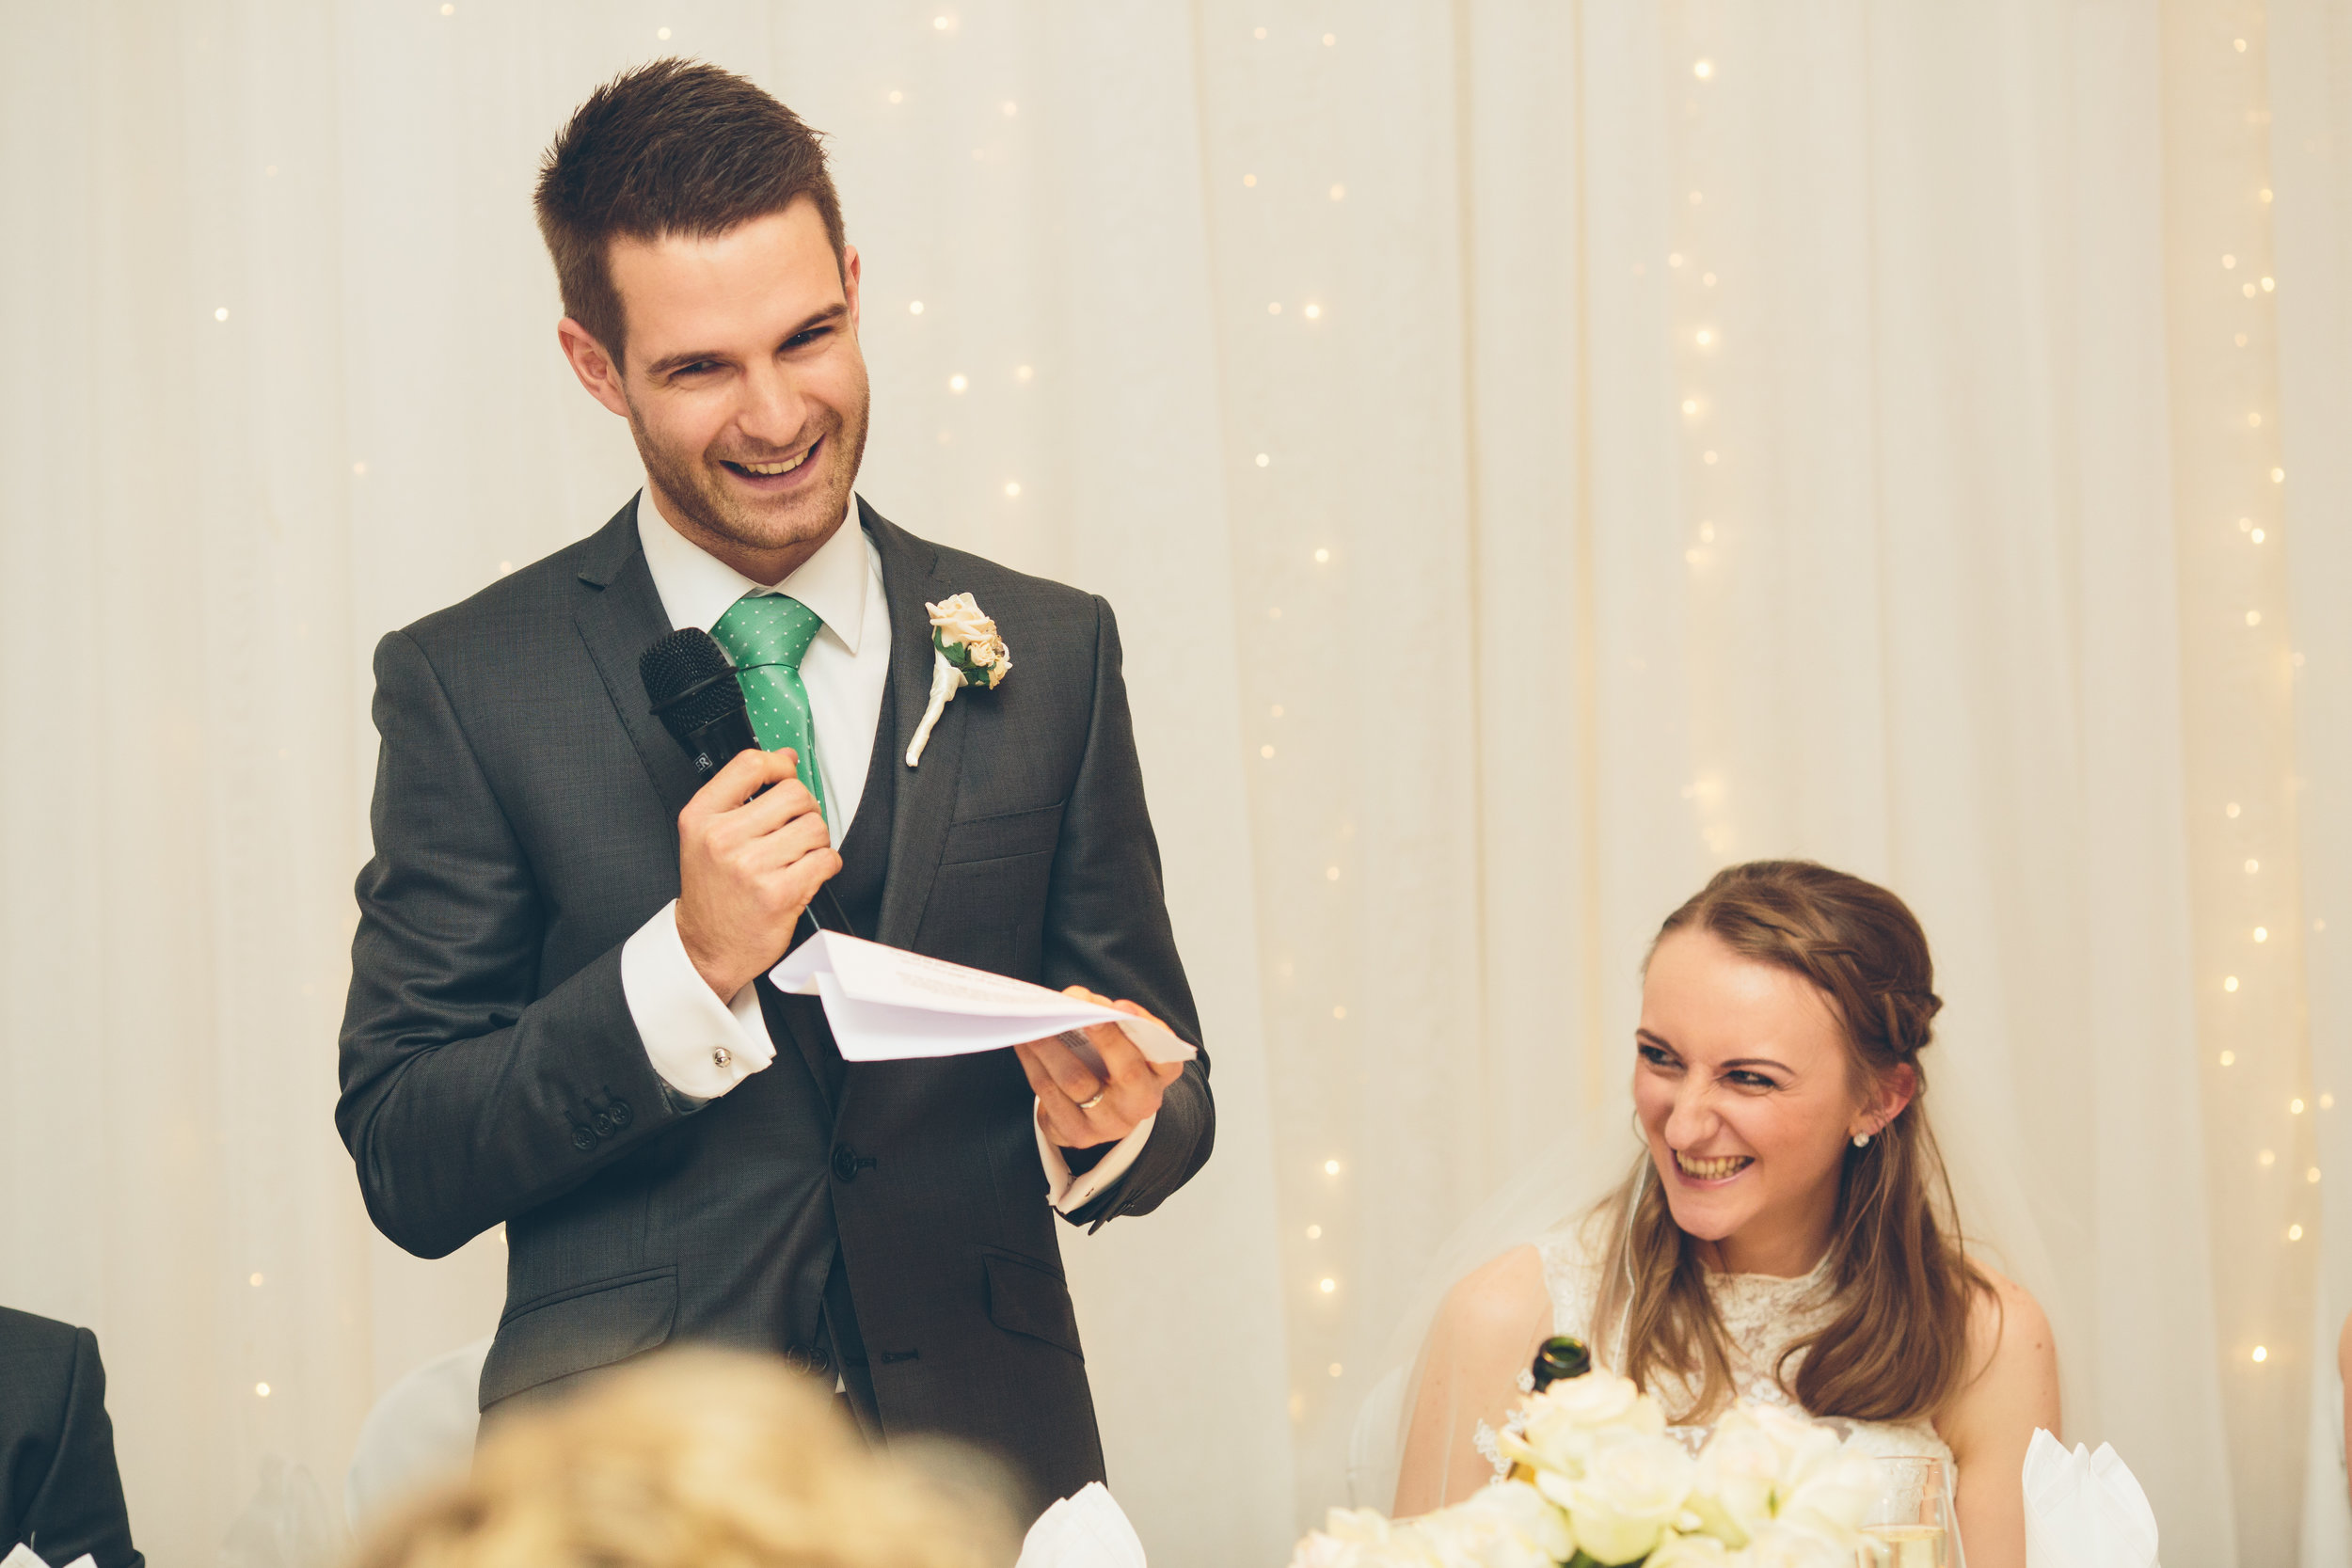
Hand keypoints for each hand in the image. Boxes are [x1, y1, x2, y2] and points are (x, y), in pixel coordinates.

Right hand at [674, 748, 839, 999]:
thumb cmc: (713, 890)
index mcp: (701, 817)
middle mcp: (723, 839)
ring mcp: (751, 867)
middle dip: (804, 810)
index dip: (779, 766)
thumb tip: (785, 757)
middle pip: (794, 794)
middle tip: (794, 829)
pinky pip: (826, 859)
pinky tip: (806, 874)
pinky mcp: (779, 893)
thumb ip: (741, 793)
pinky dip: (825, 865)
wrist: (708, 946)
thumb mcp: (707, 834)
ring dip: (815, 841)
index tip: (785, 777)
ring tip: (797, 856)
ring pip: (815, 826)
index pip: (750, 765)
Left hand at [1014, 989, 1184, 1148]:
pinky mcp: (1076, 1134)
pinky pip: (1050, 1095)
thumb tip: (1076, 998)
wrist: (1098, 1113)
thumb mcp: (1125, 1046)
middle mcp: (1139, 1105)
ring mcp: (1108, 1125)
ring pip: (1077, 1081)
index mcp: (1159, 1078)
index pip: (1166, 1058)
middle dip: (1101, 1036)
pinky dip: (1034, 1063)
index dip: (1147, 1030)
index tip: (1120, 1006)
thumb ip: (1112, 1022)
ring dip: (1052, 1046)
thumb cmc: (1112, 1065)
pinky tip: (1024, 1043)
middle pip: (1126, 1071)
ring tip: (1035, 1021)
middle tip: (1074, 1007)